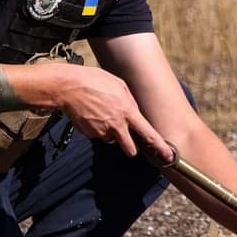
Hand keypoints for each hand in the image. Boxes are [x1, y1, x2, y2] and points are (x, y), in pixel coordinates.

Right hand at [58, 65, 174, 162]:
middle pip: (130, 149)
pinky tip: (92, 113)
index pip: (148, 134)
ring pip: (111, 139)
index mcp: (127, 112)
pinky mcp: (90, 134)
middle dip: (130, 147)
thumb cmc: (94, 81)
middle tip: (127, 137)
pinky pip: (98, 134)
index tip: (168, 156)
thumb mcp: (119, 84)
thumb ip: (130, 101)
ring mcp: (102, 132)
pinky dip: (97, 128)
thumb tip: (135, 111)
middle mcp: (116, 126)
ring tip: (102, 113)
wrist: (68, 87)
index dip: (160, 147)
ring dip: (111, 132)